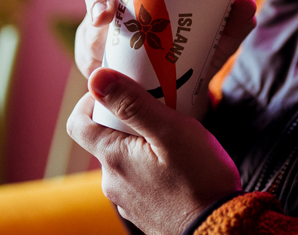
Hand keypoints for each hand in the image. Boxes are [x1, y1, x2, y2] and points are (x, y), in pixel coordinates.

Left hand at [67, 68, 241, 234]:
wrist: (219, 229)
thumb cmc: (199, 179)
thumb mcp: (170, 130)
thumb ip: (132, 103)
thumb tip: (96, 77)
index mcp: (112, 158)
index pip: (78, 123)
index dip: (91, 100)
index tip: (118, 89)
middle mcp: (112, 181)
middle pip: (106, 138)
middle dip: (128, 117)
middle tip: (159, 105)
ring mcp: (127, 198)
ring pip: (125, 158)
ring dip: (142, 141)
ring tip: (175, 134)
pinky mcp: (145, 209)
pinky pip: (140, 177)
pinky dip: (153, 163)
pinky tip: (179, 162)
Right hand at [76, 0, 257, 83]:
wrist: (182, 93)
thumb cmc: (198, 52)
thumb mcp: (218, 40)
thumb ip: (233, 24)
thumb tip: (246, 4)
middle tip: (104, 15)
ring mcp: (106, 27)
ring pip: (92, 24)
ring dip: (96, 38)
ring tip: (104, 54)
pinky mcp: (95, 56)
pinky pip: (89, 56)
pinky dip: (96, 64)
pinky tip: (103, 71)